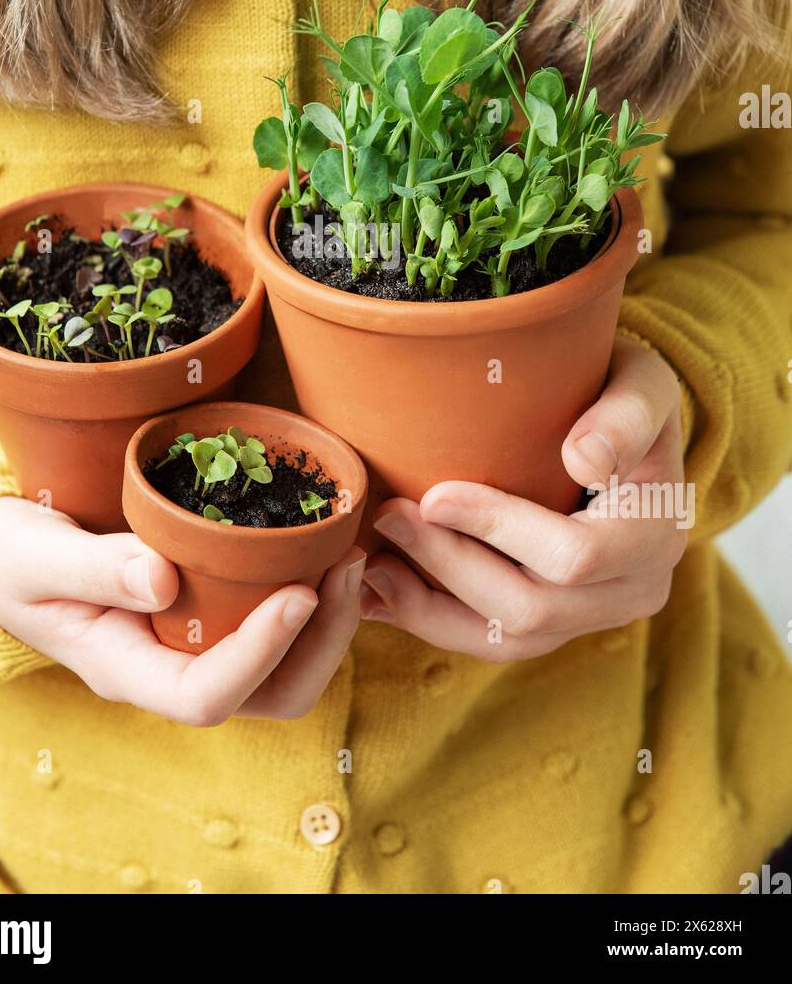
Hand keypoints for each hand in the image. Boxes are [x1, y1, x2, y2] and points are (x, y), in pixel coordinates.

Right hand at [0, 497, 364, 722]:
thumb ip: (94, 566)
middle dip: (320, 641)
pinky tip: (326, 551)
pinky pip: (277, 632)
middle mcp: (170, 673)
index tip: (300, 590)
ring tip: (348, 554)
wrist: (6, 559)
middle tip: (347, 563)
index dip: (261, 652)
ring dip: (328, 624)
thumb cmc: (13, 558)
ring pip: (284, 674)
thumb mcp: (35, 555)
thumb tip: (164, 579)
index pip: (206, 695)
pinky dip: (314, 601)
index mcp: (124, 669)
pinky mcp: (212, 620)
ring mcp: (194, 651)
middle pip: (267, 696)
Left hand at [360, 338, 687, 660]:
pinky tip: (378, 596)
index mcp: (655, 535)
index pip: (574, 557)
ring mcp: (593, 616)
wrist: (628, 428)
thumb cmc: (624, 394)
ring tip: (370, 567)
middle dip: (448, 566)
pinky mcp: (556, 623)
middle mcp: (633, 591)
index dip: (497, 529)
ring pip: (507, 641)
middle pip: (531, 609)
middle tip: (388, 516)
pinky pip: (492, 641)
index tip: (433, 494)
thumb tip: (584, 460)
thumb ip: (625, 414)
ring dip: (430, 609)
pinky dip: (433, 622)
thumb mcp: (643, 382)